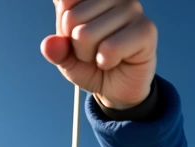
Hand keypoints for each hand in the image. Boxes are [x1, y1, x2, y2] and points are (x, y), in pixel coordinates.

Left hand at [41, 0, 156, 109]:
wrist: (117, 89)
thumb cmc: (92, 65)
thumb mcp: (66, 59)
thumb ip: (56, 49)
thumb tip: (48, 45)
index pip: (64, 1)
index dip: (64, 29)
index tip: (76, 37)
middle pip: (71, 18)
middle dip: (76, 45)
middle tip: (93, 52)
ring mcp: (131, 9)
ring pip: (86, 34)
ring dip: (91, 55)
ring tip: (104, 56)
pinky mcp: (146, 29)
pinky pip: (110, 47)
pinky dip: (106, 61)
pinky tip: (115, 61)